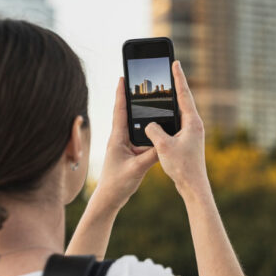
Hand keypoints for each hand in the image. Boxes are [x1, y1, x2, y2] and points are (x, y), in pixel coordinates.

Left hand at [93, 76, 159, 207]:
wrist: (110, 198)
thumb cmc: (117, 184)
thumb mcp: (137, 169)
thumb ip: (151, 156)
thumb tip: (165, 143)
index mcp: (117, 138)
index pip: (119, 111)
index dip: (121, 93)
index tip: (123, 77)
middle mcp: (120, 139)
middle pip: (128, 114)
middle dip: (133, 98)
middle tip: (140, 82)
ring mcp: (126, 146)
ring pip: (137, 126)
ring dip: (143, 114)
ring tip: (152, 100)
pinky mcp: (132, 153)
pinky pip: (142, 139)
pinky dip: (150, 132)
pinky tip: (159, 127)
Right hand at [144, 60, 207, 195]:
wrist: (193, 185)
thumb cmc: (182, 167)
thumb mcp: (163, 147)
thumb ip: (154, 131)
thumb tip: (149, 124)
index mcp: (192, 122)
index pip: (184, 95)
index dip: (178, 78)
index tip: (175, 63)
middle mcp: (194, 125)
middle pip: (183, 100)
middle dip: (175, 85)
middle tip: (169, 70)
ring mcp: (191, 133)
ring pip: (179, 112)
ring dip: (171, 101)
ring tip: (163, 88)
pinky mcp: (187, 141)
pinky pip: (176, 123)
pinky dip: (168, 116)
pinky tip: (160, 116)